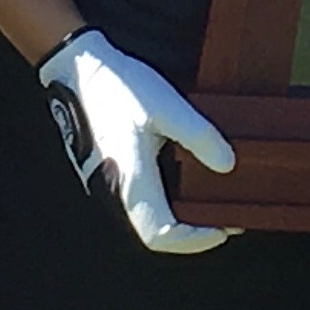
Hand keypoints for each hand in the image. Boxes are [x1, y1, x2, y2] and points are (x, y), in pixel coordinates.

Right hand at [36, 29, 236, 253]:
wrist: (80, 68)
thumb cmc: (121, 85)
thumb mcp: (167, 106)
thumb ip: (199, 136)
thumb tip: (228, 166)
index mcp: (129, 177)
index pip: (160, 234)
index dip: (195, 241)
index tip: (224, 229)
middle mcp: (114, 188)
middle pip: (155, 232)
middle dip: (193, 232)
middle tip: (227, 217)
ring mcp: (107, 181)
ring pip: (147, 217)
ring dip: (180, 217)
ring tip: (213, 200)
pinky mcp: (108, 170)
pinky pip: (140, 199)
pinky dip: (167, 201)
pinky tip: (186, 180)